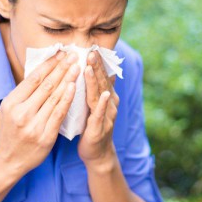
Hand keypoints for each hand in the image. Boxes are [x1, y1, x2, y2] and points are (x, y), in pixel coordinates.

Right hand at [0, 51, 79, 177]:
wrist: (8, 161)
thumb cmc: (8, 132)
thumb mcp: (6, 110)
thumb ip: (21, 94)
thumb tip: (40, 72)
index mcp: (11, 103)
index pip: (33, 79)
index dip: (49, 65)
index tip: (60, 54)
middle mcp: (22, 113)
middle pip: (46, 85)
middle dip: (61, 68)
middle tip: (73, 55)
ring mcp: (34, 125)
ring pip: (54, 97)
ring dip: (67, 79)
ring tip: (77, 67)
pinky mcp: (46, 136)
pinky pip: (59, 114)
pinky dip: (67, 99)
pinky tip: (74, 87)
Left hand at [79, 50, 119, 166]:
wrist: (98, 154)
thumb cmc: (93, 128)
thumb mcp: (94, 105)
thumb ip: (98, 89)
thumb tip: (105, 71)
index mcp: (107, 97)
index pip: (102, 76)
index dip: (98, 62)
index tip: (91, 47)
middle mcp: (110, 104)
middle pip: (103, 82)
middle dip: (97, 66)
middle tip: (91, 51)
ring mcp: (107, 116)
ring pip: (101, 95)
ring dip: (97, 81)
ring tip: (91, 67)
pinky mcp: (100, 128)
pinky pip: (100, 114)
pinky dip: (102, 104)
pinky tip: (103, 95)